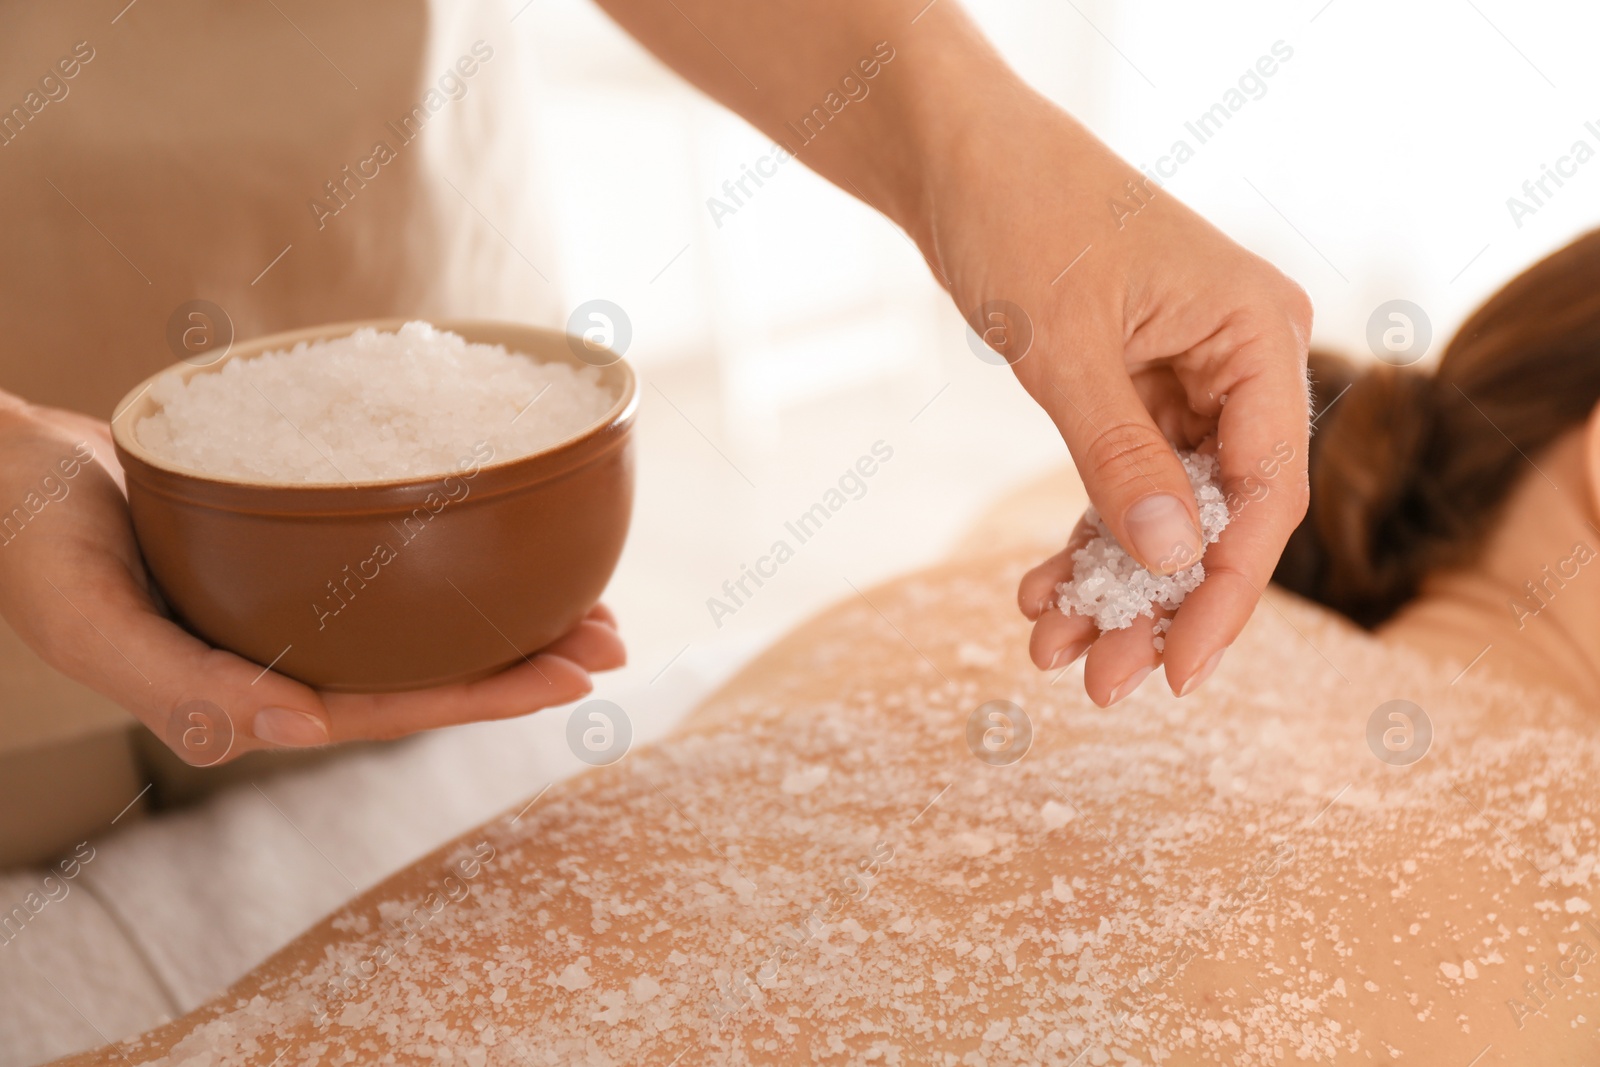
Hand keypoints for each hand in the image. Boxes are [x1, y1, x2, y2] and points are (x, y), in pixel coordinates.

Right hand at [0, 396, 624, 763]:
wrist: (4, 471)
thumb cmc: (34, 546)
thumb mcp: (94, 621)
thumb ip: (184, 686)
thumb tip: (299, 730)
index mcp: (259, 686)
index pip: (398, 703)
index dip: (489, 696)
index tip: (576, 673)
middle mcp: (291, 646)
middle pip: (430, 662)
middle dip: (525, 654)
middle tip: (615, 633)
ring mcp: (297, 594)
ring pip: (421, 611)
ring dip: (504, 604)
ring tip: (589, 587)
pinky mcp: (295, 536)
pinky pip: (390, 548)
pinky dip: (450, 543)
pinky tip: (499, 527)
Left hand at [913, 86, 1311, 704]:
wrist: (961, 160)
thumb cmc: (1021, 216)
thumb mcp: (1065, 347)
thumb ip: (1119, 457)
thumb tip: (1172, 564)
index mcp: (1259, 333)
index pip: (1267, 490)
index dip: (1226, 591)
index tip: (1180, 668)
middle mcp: (1242, 362)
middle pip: (1222, 516)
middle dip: (1161, 606)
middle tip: (1102, 686)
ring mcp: (1193, 380)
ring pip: (1170, 514)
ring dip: (1116, 586)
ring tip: (1053, 653)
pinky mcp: (1140, 393)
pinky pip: (1128, 486)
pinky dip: (1088, 541)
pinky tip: (1044, 592)